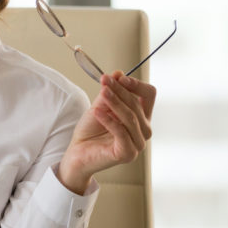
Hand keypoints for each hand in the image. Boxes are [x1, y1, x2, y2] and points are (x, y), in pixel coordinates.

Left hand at [58, 71, 156, 193]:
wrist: (78, 152)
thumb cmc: (90, 131)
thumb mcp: (100, 106)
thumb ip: (110, 92)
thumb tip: (119, 73)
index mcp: (141, 117)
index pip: (149, 95)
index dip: (136, 84)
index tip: (119, 78)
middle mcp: (143, 131)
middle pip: (137, 104)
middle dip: (119, 91)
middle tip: (104, 80)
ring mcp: (137, 144)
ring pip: (130, 117)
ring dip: (115, 102)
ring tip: (101, 92)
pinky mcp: (127, 153)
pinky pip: (121, 132)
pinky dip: (109, 120)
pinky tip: (97, 111)